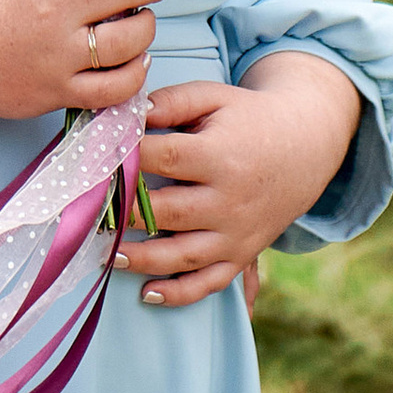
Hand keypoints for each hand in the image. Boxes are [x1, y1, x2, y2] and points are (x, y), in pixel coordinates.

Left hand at [115, 53, 361, 309]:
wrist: (305, 146)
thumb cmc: (247, 117)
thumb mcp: (213, 97)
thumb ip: (170, 102)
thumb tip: (127, 114)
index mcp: (220, 155)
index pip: (164, 157)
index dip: (126, 155)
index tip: (93, 156)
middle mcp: (230, 200)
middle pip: (168, 211)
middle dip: (124, 212)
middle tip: (87, 211)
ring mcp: (237, 232)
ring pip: (183, 255)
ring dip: (142, 258)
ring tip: (106, 254)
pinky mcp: (242, 253)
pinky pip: (211, 282)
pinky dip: (180, 293)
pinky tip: (147, 294)